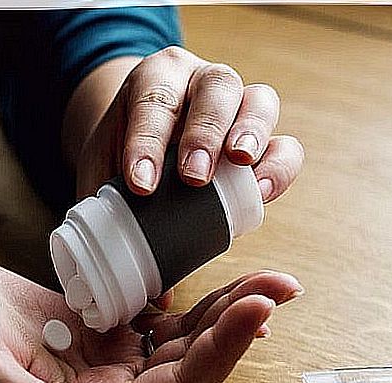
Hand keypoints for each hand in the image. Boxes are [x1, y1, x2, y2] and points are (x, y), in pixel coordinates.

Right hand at [0, 240, 302, 382]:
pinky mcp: (109, 333)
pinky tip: (226, 278)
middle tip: (280, 286)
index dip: (216, 357)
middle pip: (193, 370)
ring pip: (185, 344)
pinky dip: (197, 302)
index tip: (253, 312)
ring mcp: (112, 364)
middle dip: (239, 331)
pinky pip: (165, 321)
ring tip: (270, 278)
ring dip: (228, 314)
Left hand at [65, 48, 304, 201]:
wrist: (145, 147)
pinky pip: (286, 145)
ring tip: (240, 168)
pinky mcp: (267, 140)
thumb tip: (157, 295)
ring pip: (259, 102)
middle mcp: (202, 82)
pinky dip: (279, 167)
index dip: (147, 141)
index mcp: (156, 79)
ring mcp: (241, 106)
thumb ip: (112, 220)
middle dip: (204, 133)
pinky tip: (263, 192)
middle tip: (193, 177)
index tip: (141, 184)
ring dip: (252, 136)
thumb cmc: (126, 157)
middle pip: (215, 87)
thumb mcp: (105, 175)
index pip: (153, 99)